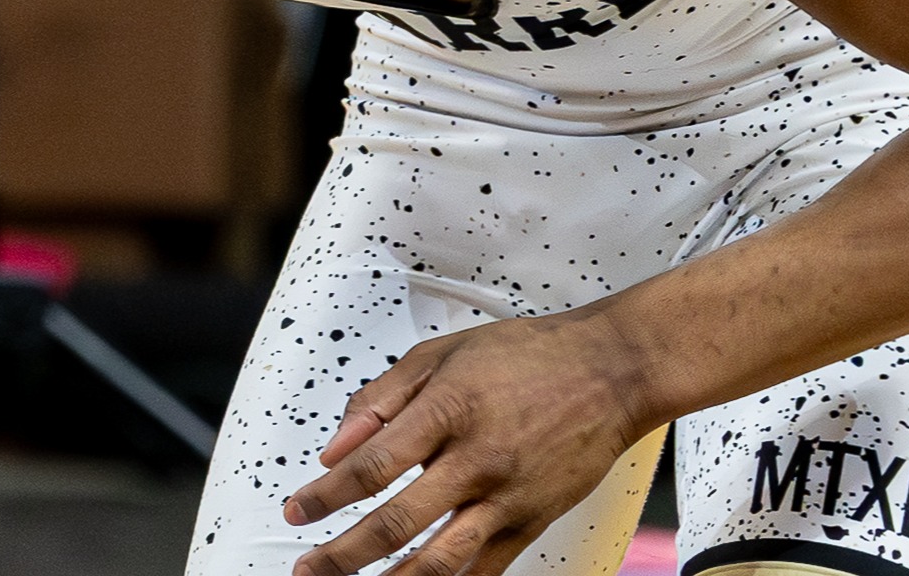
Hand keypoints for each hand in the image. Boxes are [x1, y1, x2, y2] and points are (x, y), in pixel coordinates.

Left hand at [281, 310, 648, 575]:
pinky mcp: (532, 520)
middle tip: (309, 569)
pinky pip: (483, 569)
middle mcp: (477, 458)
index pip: (373, 464)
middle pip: (396, 523)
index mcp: (448, 408)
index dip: (328, 494)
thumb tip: (335, 446)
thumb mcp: (442, 354)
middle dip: (343, 555)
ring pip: (438, 560)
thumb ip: (382, 398)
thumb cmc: (526, 355)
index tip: (298, 509)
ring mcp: (507, 496)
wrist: (610, 371)